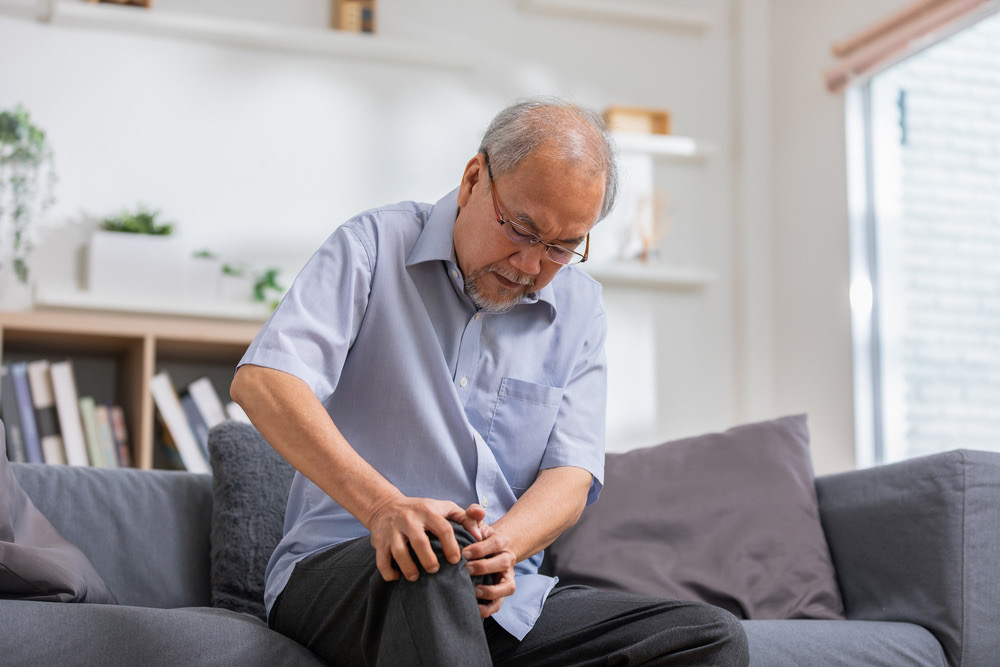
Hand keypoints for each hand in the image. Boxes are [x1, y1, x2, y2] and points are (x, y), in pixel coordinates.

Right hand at [365, 496, 482, 582]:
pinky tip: (398, 577)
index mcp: (428, 511)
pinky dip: (390, 573)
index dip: (451, 546)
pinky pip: (382, 562)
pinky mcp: (379, 543)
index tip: (456, 560)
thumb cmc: (422, 510)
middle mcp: (409, 520)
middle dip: (429, 560)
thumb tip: (480, 536)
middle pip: (419, 542)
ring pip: (399, 552)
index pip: (443, 528)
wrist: (386, 506)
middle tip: (435, 570)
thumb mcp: (444, 508)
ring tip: (416, 577)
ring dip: (409, 568)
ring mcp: (392, 531)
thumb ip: (466, 518)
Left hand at [461, 508, 516, 617]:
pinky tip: (473, 608)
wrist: (490, 551)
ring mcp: (505, 578)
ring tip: (474, 591)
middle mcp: (507, 560)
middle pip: (504, 563)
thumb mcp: (476, 524)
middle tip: (466, 569)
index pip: (496, 543)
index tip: (464, 553)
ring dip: (492, 591)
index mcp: (501, 543)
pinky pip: (499, 604)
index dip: (481, 548)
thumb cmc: (479, 538)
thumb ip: (474, 513)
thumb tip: (475, 510)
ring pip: (508, 587)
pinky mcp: (499, 593)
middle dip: (485, 567)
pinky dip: (488, 609)